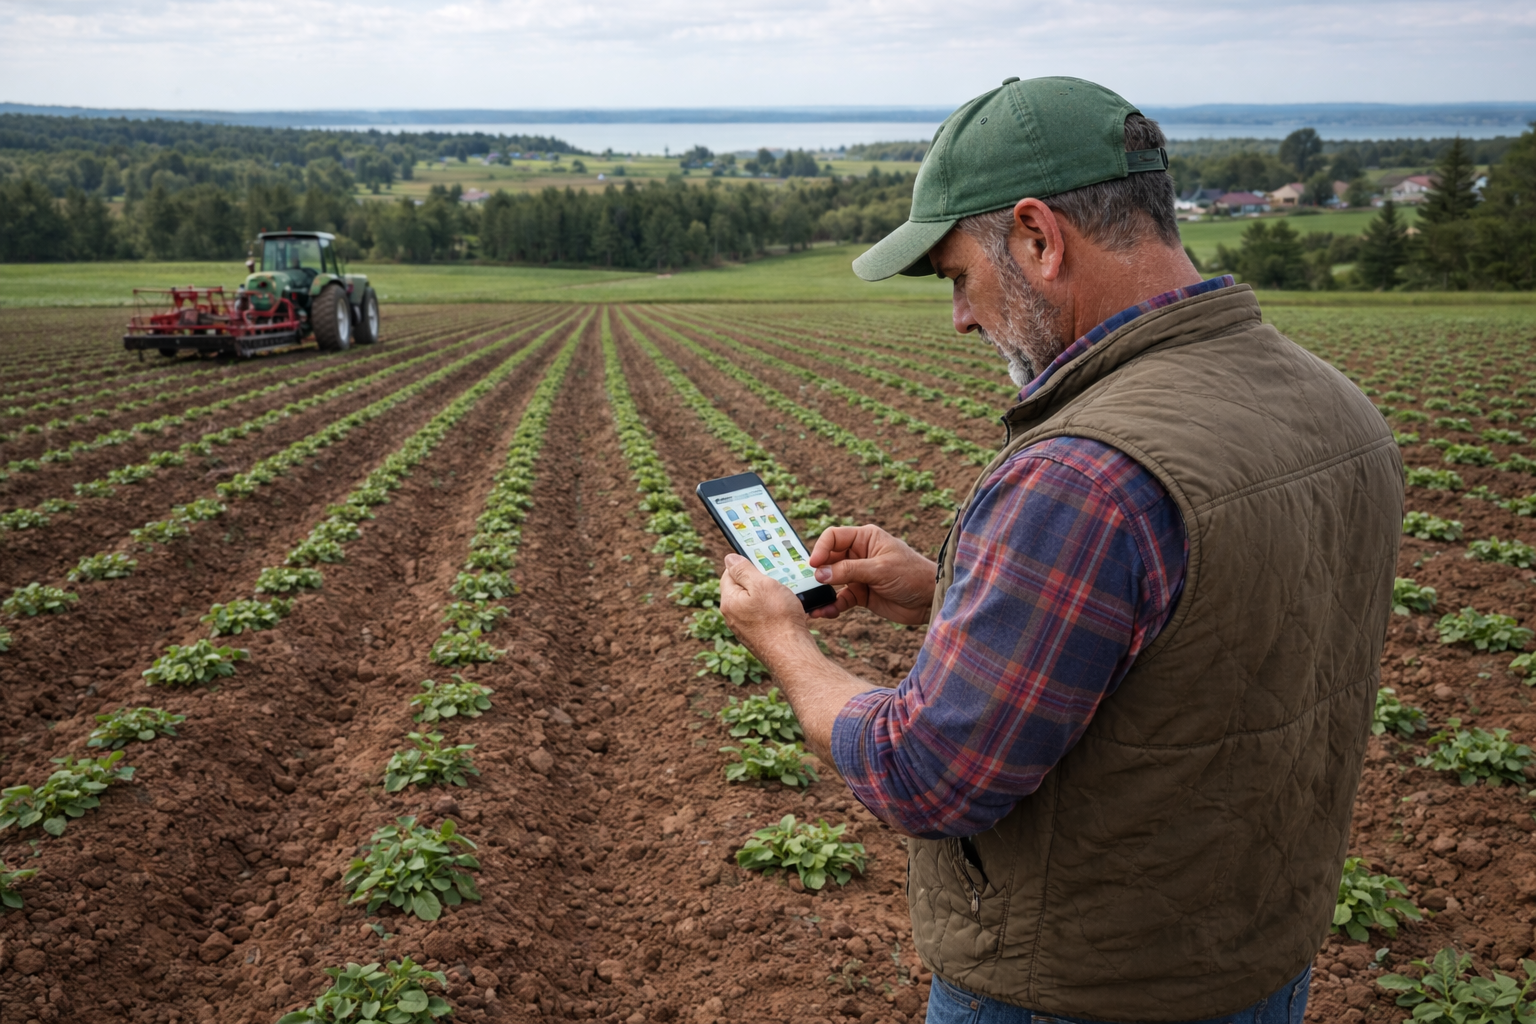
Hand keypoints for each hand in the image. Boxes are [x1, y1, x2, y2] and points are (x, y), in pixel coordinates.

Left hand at [719, 554, 816, 669]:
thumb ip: (743, 570)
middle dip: (760, 581)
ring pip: (756, 603)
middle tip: (777, 578)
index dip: (745, 565)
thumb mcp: (762, 584)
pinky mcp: (759, 638)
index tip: (761, 562)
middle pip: (743, 589)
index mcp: (729, 601)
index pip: (729, 574)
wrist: (792, 655)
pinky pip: (766, 617)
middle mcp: (733, 617)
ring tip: (786, 595)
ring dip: (771, 596)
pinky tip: (789, 611)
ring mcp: (746, 629)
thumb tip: (729, 558)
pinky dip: (776, 611)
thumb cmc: (779, 618)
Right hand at [807, 524, 936, 623]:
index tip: (814, 565)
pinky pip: (840, 598)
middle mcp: (859, 554)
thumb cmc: (911, 575)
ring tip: (812, 604)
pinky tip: (824, 613)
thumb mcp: (879, 569)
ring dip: (822, 592)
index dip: (821, 549)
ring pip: (832, 581)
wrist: (929, 600)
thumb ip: (849, 570)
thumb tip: (820, 573)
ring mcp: (859, 575)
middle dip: (818, 573)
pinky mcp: (861, 594)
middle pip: (829, 559)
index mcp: (865, 538)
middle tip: (809, 586)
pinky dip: (831, 606)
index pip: (833, 537)